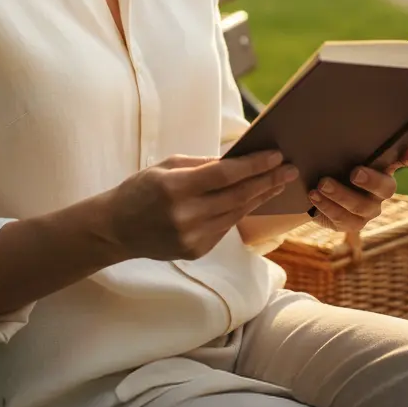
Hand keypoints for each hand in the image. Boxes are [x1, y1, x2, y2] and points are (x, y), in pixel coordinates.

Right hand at [104, 151, 298, 261]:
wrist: (117, 229)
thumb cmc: (141, 189)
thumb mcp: (167, 166)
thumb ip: (202, 164)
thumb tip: (237, 159)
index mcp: (176, 188)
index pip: (224, 175)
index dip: (254, 165)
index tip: (276, 155)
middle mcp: (186, 216)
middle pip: (238, 196)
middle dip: (268, 181)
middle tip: (290, 169)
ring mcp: (192, 237)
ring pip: (236, 213)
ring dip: (260, 196)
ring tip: (279, 182)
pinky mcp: (197, 251)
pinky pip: (225, 227)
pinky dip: (240, 211)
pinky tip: (253, 199)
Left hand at [306, 144, 407, 233]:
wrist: (314, 188)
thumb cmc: (332, 163)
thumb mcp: (338, 150)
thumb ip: (348, 140)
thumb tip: (340, 114)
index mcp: (382, 166)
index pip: (402, 158)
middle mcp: (381, 189)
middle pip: (386, 187)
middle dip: (371, 180)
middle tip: (355, 173)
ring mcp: (369, 209)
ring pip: (361, 206)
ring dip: (341, 194)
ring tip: (322, 184)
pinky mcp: (352, 223)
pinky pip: (343, 219)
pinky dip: (327, 206)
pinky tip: (314, 195)